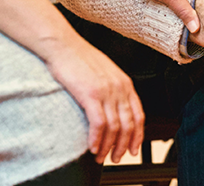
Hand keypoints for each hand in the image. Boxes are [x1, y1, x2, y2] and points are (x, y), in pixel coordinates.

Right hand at [43, 33, 144, 163]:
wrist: (64, 46)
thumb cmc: (82, 58)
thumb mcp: (107, 73)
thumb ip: (115, 89)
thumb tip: (115, 109)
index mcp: (126, 83)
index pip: (139, 115)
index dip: (138, 135)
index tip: (133, 148)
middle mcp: (120, 88)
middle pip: (129, 124)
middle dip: (123, 145)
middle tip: (116, 158)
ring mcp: (106, 91)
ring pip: (115, 127)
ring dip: (109, 146)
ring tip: (102, 156)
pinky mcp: (90, 94)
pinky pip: (99, 123)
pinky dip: (97, 139)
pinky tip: (92, 147)